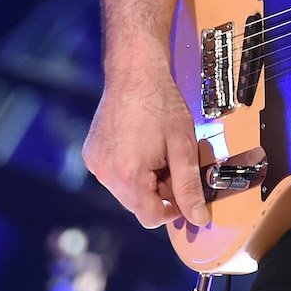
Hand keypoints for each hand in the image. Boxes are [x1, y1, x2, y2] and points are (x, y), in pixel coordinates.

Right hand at [81, 60, 209, 229]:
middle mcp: (104, 174)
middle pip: (138, 204)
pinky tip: (141, 145)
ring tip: (157, 151)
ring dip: (145, 180)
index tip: (185, 190)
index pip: (151, 218)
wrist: (135, 71)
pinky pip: (114, 175)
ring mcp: (95, 164)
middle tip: (172, 162)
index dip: (173, 209)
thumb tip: (199, 219)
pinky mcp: (91, 154)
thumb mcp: (183, 146)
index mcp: (127, 176)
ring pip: (126, 190)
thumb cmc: (161, 104)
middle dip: (159, 191)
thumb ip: (189, 187)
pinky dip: (130, 169)